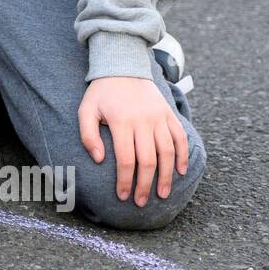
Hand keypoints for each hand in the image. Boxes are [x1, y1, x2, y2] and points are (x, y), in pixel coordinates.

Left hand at [78, 76, 189, 206]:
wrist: (123, 67)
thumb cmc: (101, 93)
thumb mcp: (86, 110)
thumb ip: (88, 135)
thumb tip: (100, 160)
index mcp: (122, 122)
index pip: (127, 160)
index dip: (126, 181)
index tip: (123, 196)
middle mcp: (143, 121)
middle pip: (148, 160)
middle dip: (145, 185)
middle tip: (140, 202)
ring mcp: (159, 117)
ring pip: (167, 152)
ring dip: (166, 176)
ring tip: (162, 194)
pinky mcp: (168, 114)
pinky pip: (180, 137)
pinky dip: (182, 155)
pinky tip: (179, 171)